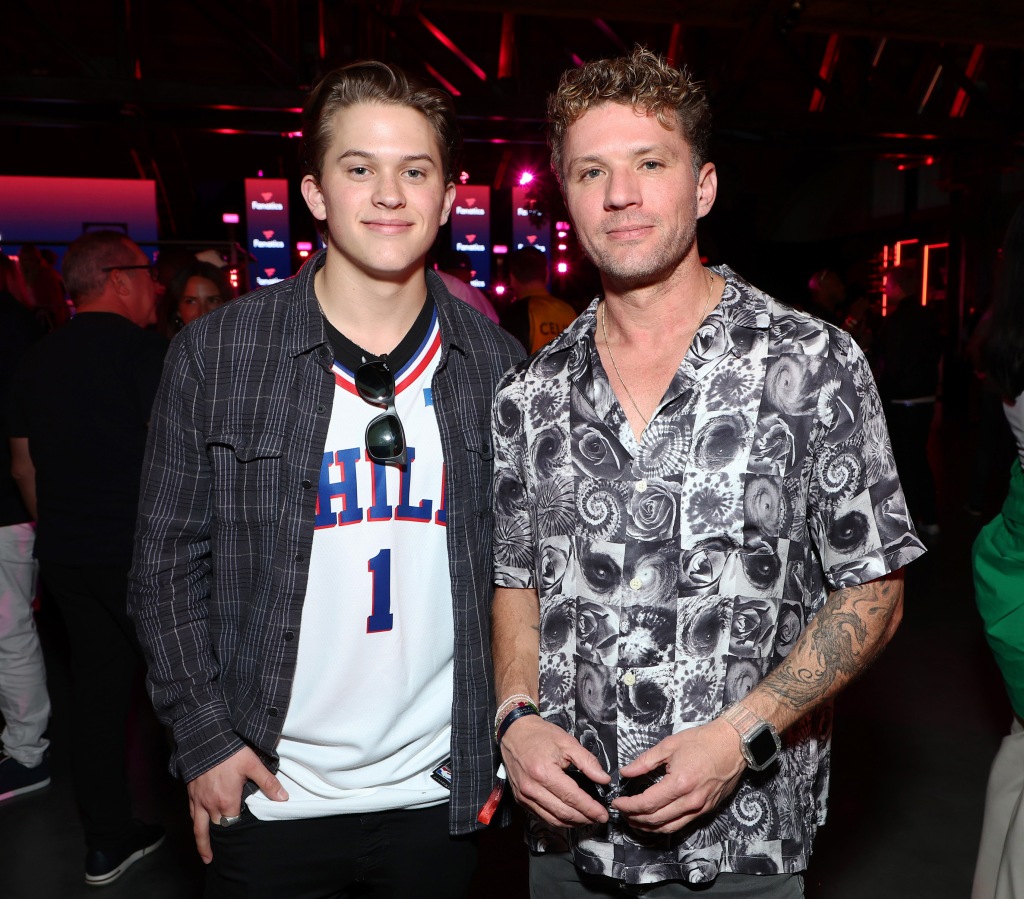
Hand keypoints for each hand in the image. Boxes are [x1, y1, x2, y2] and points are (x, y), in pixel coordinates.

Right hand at [186, 746, 287, 862]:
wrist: (205, 739)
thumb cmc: (230, 751)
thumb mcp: (253, 765)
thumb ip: (268, 783)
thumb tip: (283, 798)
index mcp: (226, 802)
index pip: (233, 824)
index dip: (239, 828)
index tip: (244, 831)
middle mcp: (210, 805)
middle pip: (217, 828)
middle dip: (222, 839)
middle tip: (226, 853)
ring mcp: (198, 800)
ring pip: (199, 828)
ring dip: (203, 842)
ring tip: (207, 856)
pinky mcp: (190, 793)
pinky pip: (191, 815)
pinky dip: (195, 825)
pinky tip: (198, 828)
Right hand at [499, 714, 610, 827]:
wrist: (514, 733)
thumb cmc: (541, 735)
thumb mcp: (567, 742)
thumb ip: (587, 761)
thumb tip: (604, 779)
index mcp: (543, 772)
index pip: (572, 797)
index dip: (590, 808)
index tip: (603, 814)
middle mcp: (532, 788)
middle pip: (563, 812)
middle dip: (584, 818)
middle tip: (599, 818)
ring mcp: (524, 796)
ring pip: (553, 819)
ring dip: (572, 823)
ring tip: (588, 819)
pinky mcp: (520, 800)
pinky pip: (542, 816)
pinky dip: (558, 820)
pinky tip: (570, 817)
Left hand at [612, 718, 745, 833]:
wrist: (732, 745)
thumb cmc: (701, 741)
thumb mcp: (669, 745)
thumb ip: (644, 761)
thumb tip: (625, 772)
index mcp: (679, 783)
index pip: (646, 804)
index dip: (628, 806)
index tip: (617, 803)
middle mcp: (690, 801)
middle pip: (655, 820)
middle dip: (634, 818)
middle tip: (622, 812)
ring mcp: (699, 808)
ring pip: (668, 828)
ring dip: (647, 827)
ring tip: (634, 819)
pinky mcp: (706, 810)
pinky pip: (681, 825)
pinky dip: (664, 826)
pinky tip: (654, 820)